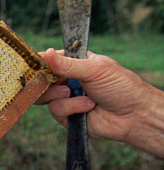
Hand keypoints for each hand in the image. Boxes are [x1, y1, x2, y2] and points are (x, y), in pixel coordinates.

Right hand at [37, 48, 163, 157]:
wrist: (133, 115)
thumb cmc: (121, 87)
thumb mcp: (95, 69)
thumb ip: (68, 64)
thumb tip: (47, 53)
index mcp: (76, 64)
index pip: (51, 59)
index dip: (42, 62)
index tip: (37, 63)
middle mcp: (68, 80)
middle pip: (42, 79)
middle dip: (46, 81)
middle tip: (56, 81)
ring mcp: (66, 98)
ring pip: (45, 96)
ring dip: (60, 95)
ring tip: (73, 93)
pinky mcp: (67, 116)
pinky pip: (56, 110)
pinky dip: (71, 107)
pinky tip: (88, 106)